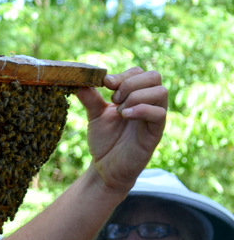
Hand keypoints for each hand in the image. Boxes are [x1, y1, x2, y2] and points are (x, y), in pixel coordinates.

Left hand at [76, 67, 167, 191]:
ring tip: (119, 111)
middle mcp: (148, 103)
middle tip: (114, 99)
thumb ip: (90, 97)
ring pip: (160, 91)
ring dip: (136, 96)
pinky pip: (159, 113)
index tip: (105, 85)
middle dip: (130, 82)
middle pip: (154, 76)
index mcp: (135, 96)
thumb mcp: (95, 115)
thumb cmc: (104, 140)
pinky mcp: (155, 132)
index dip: (122, 75)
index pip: (139, 72)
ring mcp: (154, 117)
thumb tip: (79, 80)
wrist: (106, 167)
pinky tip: (125, 115)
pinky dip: (141, 109)